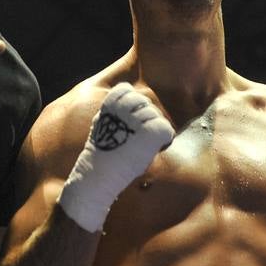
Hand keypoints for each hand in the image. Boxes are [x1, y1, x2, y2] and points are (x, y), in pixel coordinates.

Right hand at [57, 83, 175, 231]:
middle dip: (144, 117)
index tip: (126, 121)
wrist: (99, 175)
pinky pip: (166, 128)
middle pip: (144, 102)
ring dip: (153, 129)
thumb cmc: (102, 154)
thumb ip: (114, 111)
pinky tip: (155, 148)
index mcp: (109, 104)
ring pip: (156, 115)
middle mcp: (123, 108)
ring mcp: (137, 120)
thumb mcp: (101, 124)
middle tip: (135, 137)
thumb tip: (132, 102)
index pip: (126, 90)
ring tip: (141, 145)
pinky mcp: (150, 133)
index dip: (130, 104)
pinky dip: (165, 139)